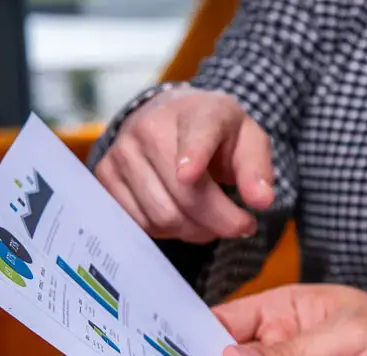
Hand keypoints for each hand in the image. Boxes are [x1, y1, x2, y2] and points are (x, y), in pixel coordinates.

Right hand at [96, 86, 273, 243]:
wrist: (171, 117)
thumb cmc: (216, 134)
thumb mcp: (248, 141)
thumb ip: (257, 169)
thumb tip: (261, 201)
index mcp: (198, 112)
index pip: (196, 134)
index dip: (192, 154)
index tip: (189, 173)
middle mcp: (151, 127)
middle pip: (185, 196)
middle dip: (219, 223)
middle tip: (239, 226)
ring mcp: (123, 151)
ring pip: (162, 216)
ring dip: (195, 231)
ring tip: (210, 220)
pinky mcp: (105, 174)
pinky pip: (139, 222)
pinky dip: (165, 231)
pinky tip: (180, 215)